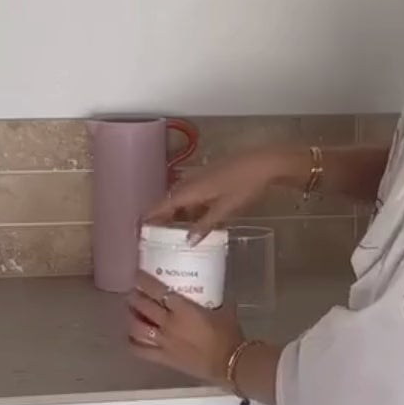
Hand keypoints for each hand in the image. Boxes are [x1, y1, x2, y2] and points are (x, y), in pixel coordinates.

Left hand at [128, 273, 239, 385]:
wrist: (229, 363)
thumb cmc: (228, 335)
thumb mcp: (224, 309)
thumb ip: (216, 298)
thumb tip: (216, 289)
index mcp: (182, 308)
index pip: (156, 290)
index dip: (143, 281)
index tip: (137, 275)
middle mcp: (168, 323)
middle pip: (142, 306)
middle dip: (133, 297)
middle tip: (133, 293)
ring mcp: (163, 341)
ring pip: (136, 327)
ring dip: (131, 318)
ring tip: (131, 313)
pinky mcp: (163, 358)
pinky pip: (140, 350)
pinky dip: (132, 342)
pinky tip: (132, 338)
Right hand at [144, 147, 299, 240]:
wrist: (264, 163)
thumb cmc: (244, 186)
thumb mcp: (225, 209)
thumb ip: (205, 225)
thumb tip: (188, 241)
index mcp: (189, 190)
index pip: (162, 205)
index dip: (150, 216)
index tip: (139, 228)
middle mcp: (190, 181)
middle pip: (170, 201)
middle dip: (164, 217)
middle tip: (159, 235)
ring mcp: (201, 176)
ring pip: (183, 197)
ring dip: (180, 213)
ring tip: (180, 231)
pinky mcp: (212, 175)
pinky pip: (194, 193)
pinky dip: (192, 206)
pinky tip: (200, 218)